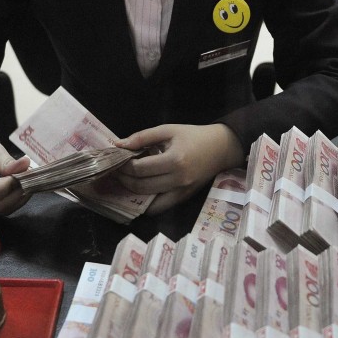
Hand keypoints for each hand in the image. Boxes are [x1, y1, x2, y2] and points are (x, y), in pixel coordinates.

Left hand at [115, 123, 243, 213]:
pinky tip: (139, 194)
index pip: (140, 169)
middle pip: (141, 186)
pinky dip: (146, 204)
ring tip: (125, 181)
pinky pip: (160, 208)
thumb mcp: (169, 130)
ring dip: (132, 192)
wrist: (221, 148)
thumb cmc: (194, 136)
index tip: (117, 160)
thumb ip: (143, 137)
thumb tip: (119, 145)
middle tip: (116, 171)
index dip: (124, 166)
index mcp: (175, 160)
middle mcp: (178, 180)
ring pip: (148, 201)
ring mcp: (182, 192)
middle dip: (124, 179)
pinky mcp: (184, 198)